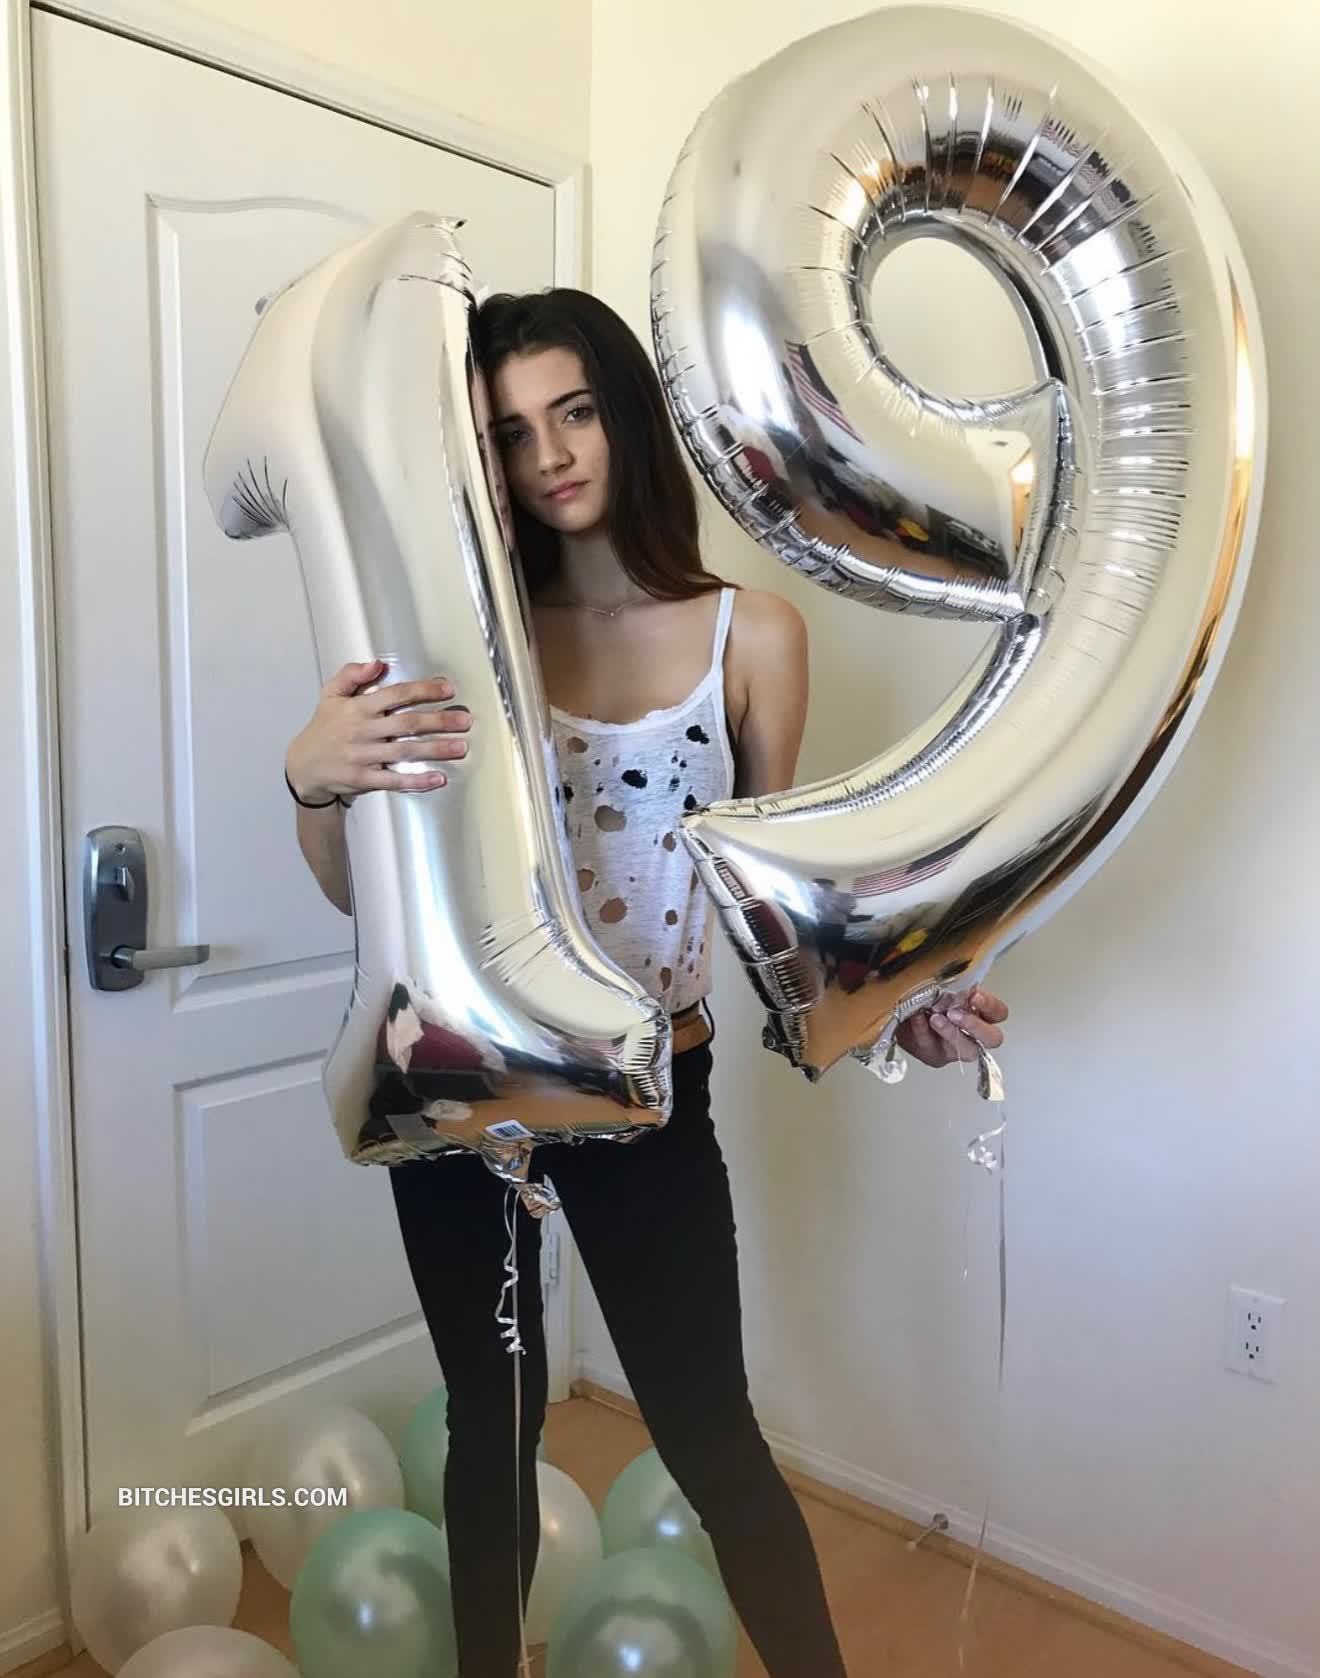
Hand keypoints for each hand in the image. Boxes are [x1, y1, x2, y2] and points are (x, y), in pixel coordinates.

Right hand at [284, 660, 471, 805]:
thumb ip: (351, 675)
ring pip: (405, 751)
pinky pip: (393, 780)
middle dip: (438, 721)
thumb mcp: (330, 695)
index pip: (395, 694)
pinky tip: (438, 778)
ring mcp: (363, 756)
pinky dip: (416, 780)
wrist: (303, 767)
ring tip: (460, 747)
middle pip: (406, 723)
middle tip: (464, 720)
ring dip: (435, 749)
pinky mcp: (364, 779)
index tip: (448, 689)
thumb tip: (376, 664)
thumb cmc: (323, 728)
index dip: (423, 690)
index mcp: (358, 708)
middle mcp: (362, 731)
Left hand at [896, 986, 1008, 1069]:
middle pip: (992, 1038)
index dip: (990, 1006)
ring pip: (968, 1050)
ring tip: (934, 1018)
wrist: (904, 1013)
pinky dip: (922, 1031)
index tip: (974, 996)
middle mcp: (973, 1034)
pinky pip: (932, 1048)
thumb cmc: (928, 999)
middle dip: (975, 1025)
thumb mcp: (945, 987)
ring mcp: (956, 1048)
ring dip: (951, 1032)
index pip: (998, 1012)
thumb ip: (956, 984)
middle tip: (955, 1013)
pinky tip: (916, 1019)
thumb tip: (957, 975)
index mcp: (981, 1013)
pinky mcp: (936, 1056)